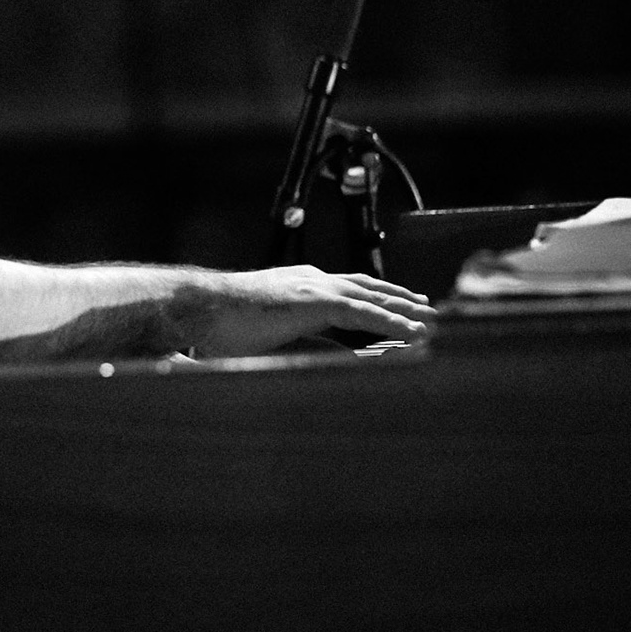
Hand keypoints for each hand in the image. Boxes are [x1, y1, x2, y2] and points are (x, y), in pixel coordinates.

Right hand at [188, 266, 433, 358]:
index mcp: (296, 283)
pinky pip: (365, 312)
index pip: (346, 286)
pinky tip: (414, 332)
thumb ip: (295, 336)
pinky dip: (393, 322)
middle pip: (367, 286)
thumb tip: (322, 352)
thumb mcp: (264, 330)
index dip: (376, 295)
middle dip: (399, 297)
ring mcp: (313, 287)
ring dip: (405, 310)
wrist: (198, 306)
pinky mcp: (314, 302)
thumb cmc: (217, 323)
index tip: (399, 302)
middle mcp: (310, 279)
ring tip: (432, 322)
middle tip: (427, 307)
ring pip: (372, 297)